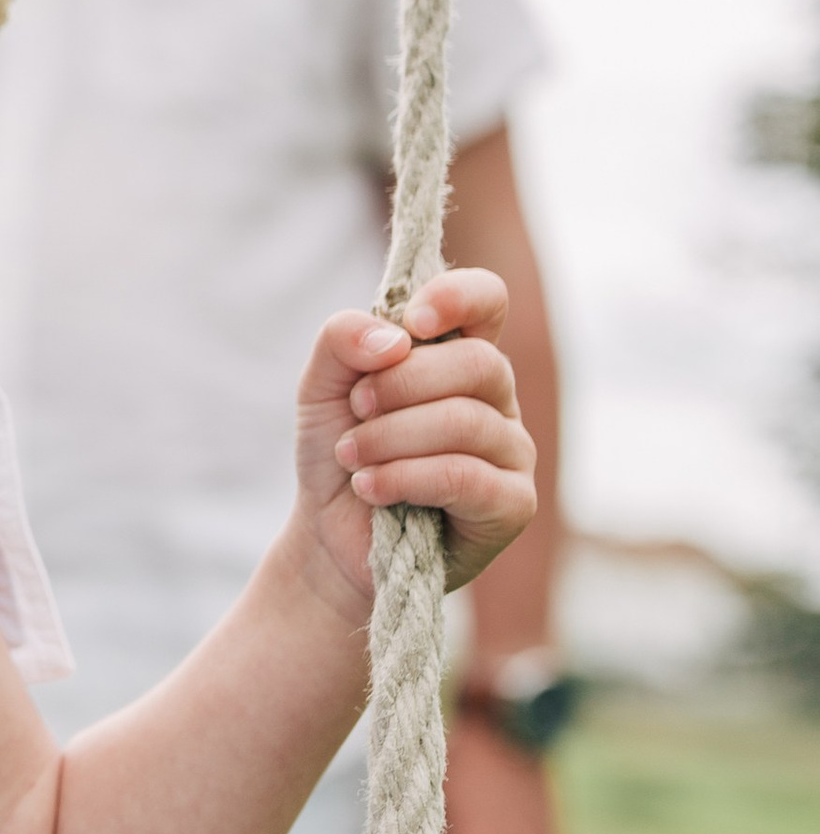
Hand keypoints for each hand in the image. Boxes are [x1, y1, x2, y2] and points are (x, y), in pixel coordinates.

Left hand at [293, 269, 538, 618]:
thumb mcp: (321, 386)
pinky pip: (467, 476)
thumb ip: (342, 340)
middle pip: (477, 362)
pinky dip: (406, 478)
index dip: (457, 298)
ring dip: (390, 438)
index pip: (489, 301)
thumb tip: (395, 338)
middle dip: (400, 385)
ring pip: (465, 421)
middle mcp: (495, 398)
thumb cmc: (340, 453)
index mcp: (458, 356)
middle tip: (356, 411)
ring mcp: (510, 451)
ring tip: (351, 457)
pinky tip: (371, 489)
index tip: (410, 322)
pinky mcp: (511, 504)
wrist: (329, 534)